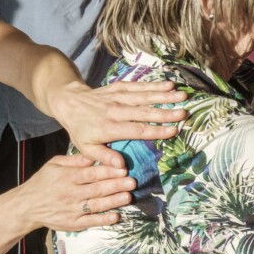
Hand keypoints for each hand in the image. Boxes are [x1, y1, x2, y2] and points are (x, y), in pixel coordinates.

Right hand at [14, 154, 136, 230]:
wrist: (26, 206)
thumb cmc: (42, 182)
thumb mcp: (53, 164)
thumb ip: (73, 160)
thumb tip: (92, 156)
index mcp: (67, 177)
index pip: (91, 174)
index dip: (108, 171)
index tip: (123, 169)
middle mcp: (71, 193)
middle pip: (97, 189)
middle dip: (116, 185)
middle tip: (132, 182)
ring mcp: (72, 210)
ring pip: (96, 205)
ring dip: (113, 201)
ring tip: (128, 197)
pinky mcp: (72, 223)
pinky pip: (90, 221)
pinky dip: (103, 220)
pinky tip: (116, 216)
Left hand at [50, 80, 186, 167]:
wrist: (69, 102)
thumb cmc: (80, 129)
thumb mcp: (85, 148)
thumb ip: (104, 157)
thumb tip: (122, 168)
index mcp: (109, 127)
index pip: (136, 130)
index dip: (155, 130)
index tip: (174, 130)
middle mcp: (115, 110)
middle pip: (143, 112)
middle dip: (165, 112)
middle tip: (184, 113)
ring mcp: (117, 97)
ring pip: (143, 96)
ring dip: (163, 96)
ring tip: (182, 96)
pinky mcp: (118, 87)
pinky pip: (137, 86)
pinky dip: (153, 85)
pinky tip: (169, 85)